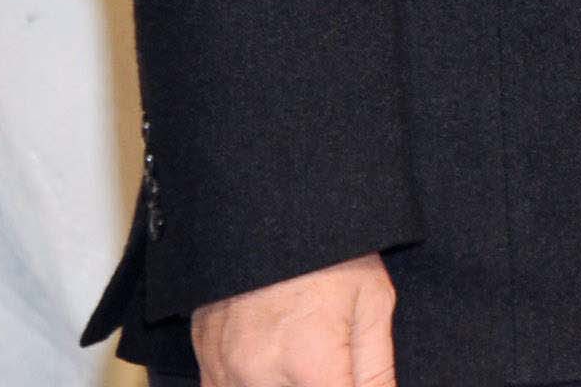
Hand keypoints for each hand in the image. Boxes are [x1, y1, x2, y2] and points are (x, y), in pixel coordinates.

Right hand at [190, 254, 395, 386]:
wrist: (272, 210)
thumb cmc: (332, 255)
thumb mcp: (372, 304)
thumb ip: (376, 372)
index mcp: (310, 362)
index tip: (347, 376)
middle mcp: (259, 375)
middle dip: (317, 384)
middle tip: (328, 359)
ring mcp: (224, 371)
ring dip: (284, 384)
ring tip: (302, 355)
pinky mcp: (204, 362)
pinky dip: (251, 384)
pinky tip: (274, 363)